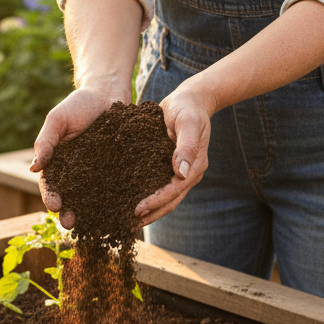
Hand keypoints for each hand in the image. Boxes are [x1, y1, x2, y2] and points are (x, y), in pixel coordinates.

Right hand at [29, 85, 126, 227]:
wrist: (108, 93)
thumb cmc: (78, 105)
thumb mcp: (57, 120)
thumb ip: (45, 141)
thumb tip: (34, 167)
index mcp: (58, 164)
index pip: (51, 185)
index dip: (51, 196)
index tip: (55, 205)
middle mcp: (77, 174)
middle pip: (71, 198)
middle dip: (69, 213)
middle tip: (70, 223)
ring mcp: (98, 174)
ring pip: (93, 199)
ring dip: (91, 214)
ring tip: (93, 225)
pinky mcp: (118, 171)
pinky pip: (117, 189)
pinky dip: (116, 202)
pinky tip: (119, 213)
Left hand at [135, 80, 212, 226]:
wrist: (191, 99)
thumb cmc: (188, 107)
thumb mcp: (188, 122)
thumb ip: (187, 145)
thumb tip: (183, 173)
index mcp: (195, 166)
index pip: (174, 190)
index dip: (156, 201)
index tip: (137, 209)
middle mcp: (188, 173)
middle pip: (170, 201)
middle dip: (151, 213)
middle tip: (129, 225)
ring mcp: (179, 171)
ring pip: (165, 197)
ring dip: (149, 210)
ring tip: (127, 220)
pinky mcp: (168, 166)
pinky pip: (157, 185)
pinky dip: (146, 194)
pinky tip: (128, 199)